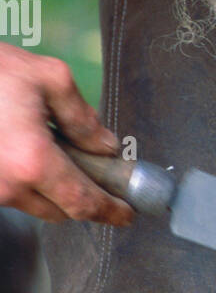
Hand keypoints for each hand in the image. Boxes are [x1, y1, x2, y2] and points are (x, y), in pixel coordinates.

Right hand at [0, 42, 132, 224]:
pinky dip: (26, 178)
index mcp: (33, 161)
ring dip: (50, 186)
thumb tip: (105, 146)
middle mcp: (8, 185)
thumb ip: (83, 118)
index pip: (83, 203)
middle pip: (60, 211)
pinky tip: (24, 148)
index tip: (127, 214)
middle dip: (82, 194)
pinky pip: (11, 192)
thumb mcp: (49, 78)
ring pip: (34, 204)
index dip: (110, 212)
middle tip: (95, 169)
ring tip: (49, 147)